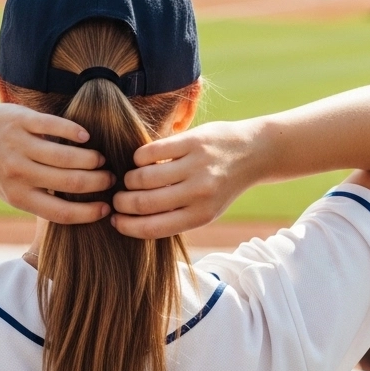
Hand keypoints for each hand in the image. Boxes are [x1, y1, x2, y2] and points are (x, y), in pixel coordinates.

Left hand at [0, 102, 114, 224]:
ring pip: (67, 156)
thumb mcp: (11, 191)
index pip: (61, 212)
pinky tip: (86, 137)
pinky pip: (55, 127)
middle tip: (110, 178)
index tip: (106, 208)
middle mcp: (19, 173)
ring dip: (91, 159)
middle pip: (70, 182)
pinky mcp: (22, 120)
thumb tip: (80, 208)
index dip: (88, 213)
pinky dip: (75, 133)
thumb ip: (40, 197)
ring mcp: (20, 145)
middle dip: (97, 182)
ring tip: (101, 159)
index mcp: (17, 196)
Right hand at [112, 121, 255, 238]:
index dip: (127, 226)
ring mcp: (196, 166)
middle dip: (122, 202)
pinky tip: (141, 160)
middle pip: (143, 203)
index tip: (115, 221)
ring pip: (143, 177)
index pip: (153, 228)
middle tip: (116, 198)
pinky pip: (150, 152)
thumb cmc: (222, 184)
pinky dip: (139, 158)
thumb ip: (176, 216)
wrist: (254, 152)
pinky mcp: (193, 142)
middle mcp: (199, 193)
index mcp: (201, 215)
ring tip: (129, 179)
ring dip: (129, 179)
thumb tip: (134, 222)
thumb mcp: (206, 209)